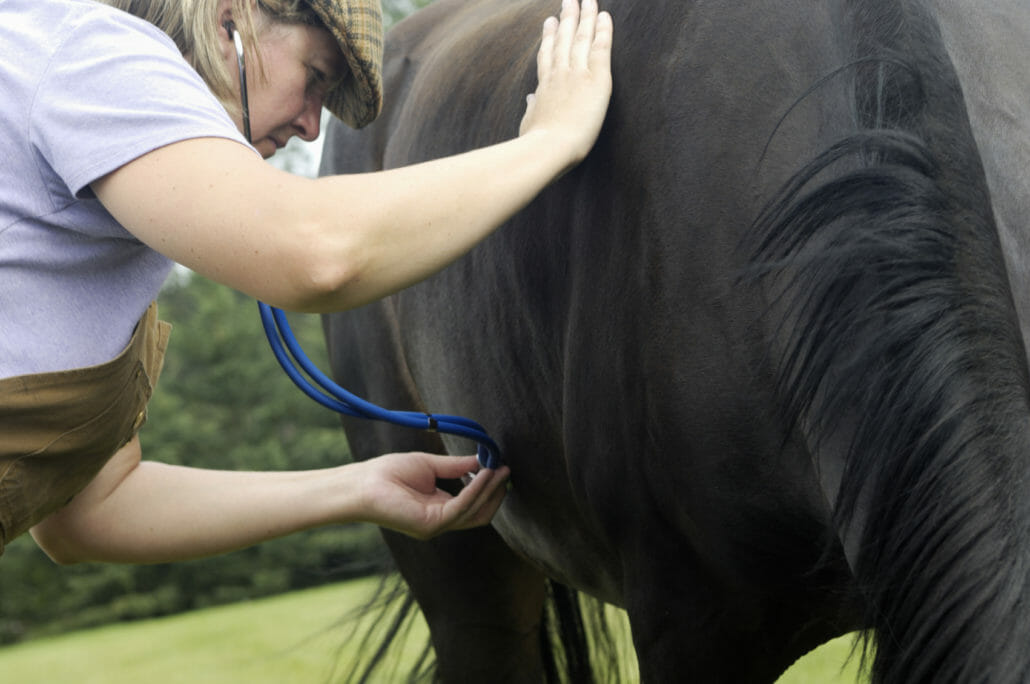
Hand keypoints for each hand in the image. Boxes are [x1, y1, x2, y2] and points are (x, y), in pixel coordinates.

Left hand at [355, 453, 510, 539]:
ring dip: (490, 490)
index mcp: (440, 509)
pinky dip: (476, 490)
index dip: (489, 488)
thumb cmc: (388, 473)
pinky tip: (484, 474)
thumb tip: (482, 460)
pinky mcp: (431, 524)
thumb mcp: (430, 466)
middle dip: (496, 493)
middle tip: (507, 470)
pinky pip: (462, 508)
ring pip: (475, 512)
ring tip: (501, 469)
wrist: (362, 483)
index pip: (473, 505)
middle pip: (480, 514)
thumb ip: (457, 466)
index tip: (500, 467)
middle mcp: (440, 522)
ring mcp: (436, 526)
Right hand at [519, 0, 613, 162]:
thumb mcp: (529, 123)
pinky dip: (603, 30)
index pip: (547, 55)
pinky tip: (605, 15)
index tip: (549, 22)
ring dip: (584, 16)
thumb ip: (532, 108)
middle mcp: (559, 74)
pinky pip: (601, 47)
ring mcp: (577, 73)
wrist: (549, 148)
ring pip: (581, 37)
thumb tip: (531, 99)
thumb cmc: (536, 144)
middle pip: (563, 39)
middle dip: (566, 18)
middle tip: (569, 0)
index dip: (548, 37)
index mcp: (544, 86)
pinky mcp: (596, 79)